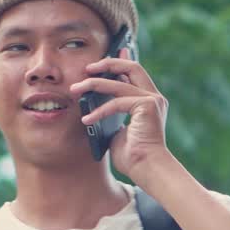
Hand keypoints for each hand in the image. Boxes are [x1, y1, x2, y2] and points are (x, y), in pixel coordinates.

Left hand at [70, 48, 172, 180]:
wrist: (147, 169)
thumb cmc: (133, 157)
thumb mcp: (117, 131)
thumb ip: (111, 115)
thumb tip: (95, 107)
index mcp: (149, 101)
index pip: (134, 73)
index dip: (119, 62)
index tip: (101, 59)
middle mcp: (154, 97)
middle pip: (131, 67)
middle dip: (108, 64)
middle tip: (87, 68)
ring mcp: (153, 100)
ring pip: (119, 82)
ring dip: (94, 84)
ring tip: (75, 89)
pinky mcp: (148, 106)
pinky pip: (117, 102)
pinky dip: (99, 110)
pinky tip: (87, 119)